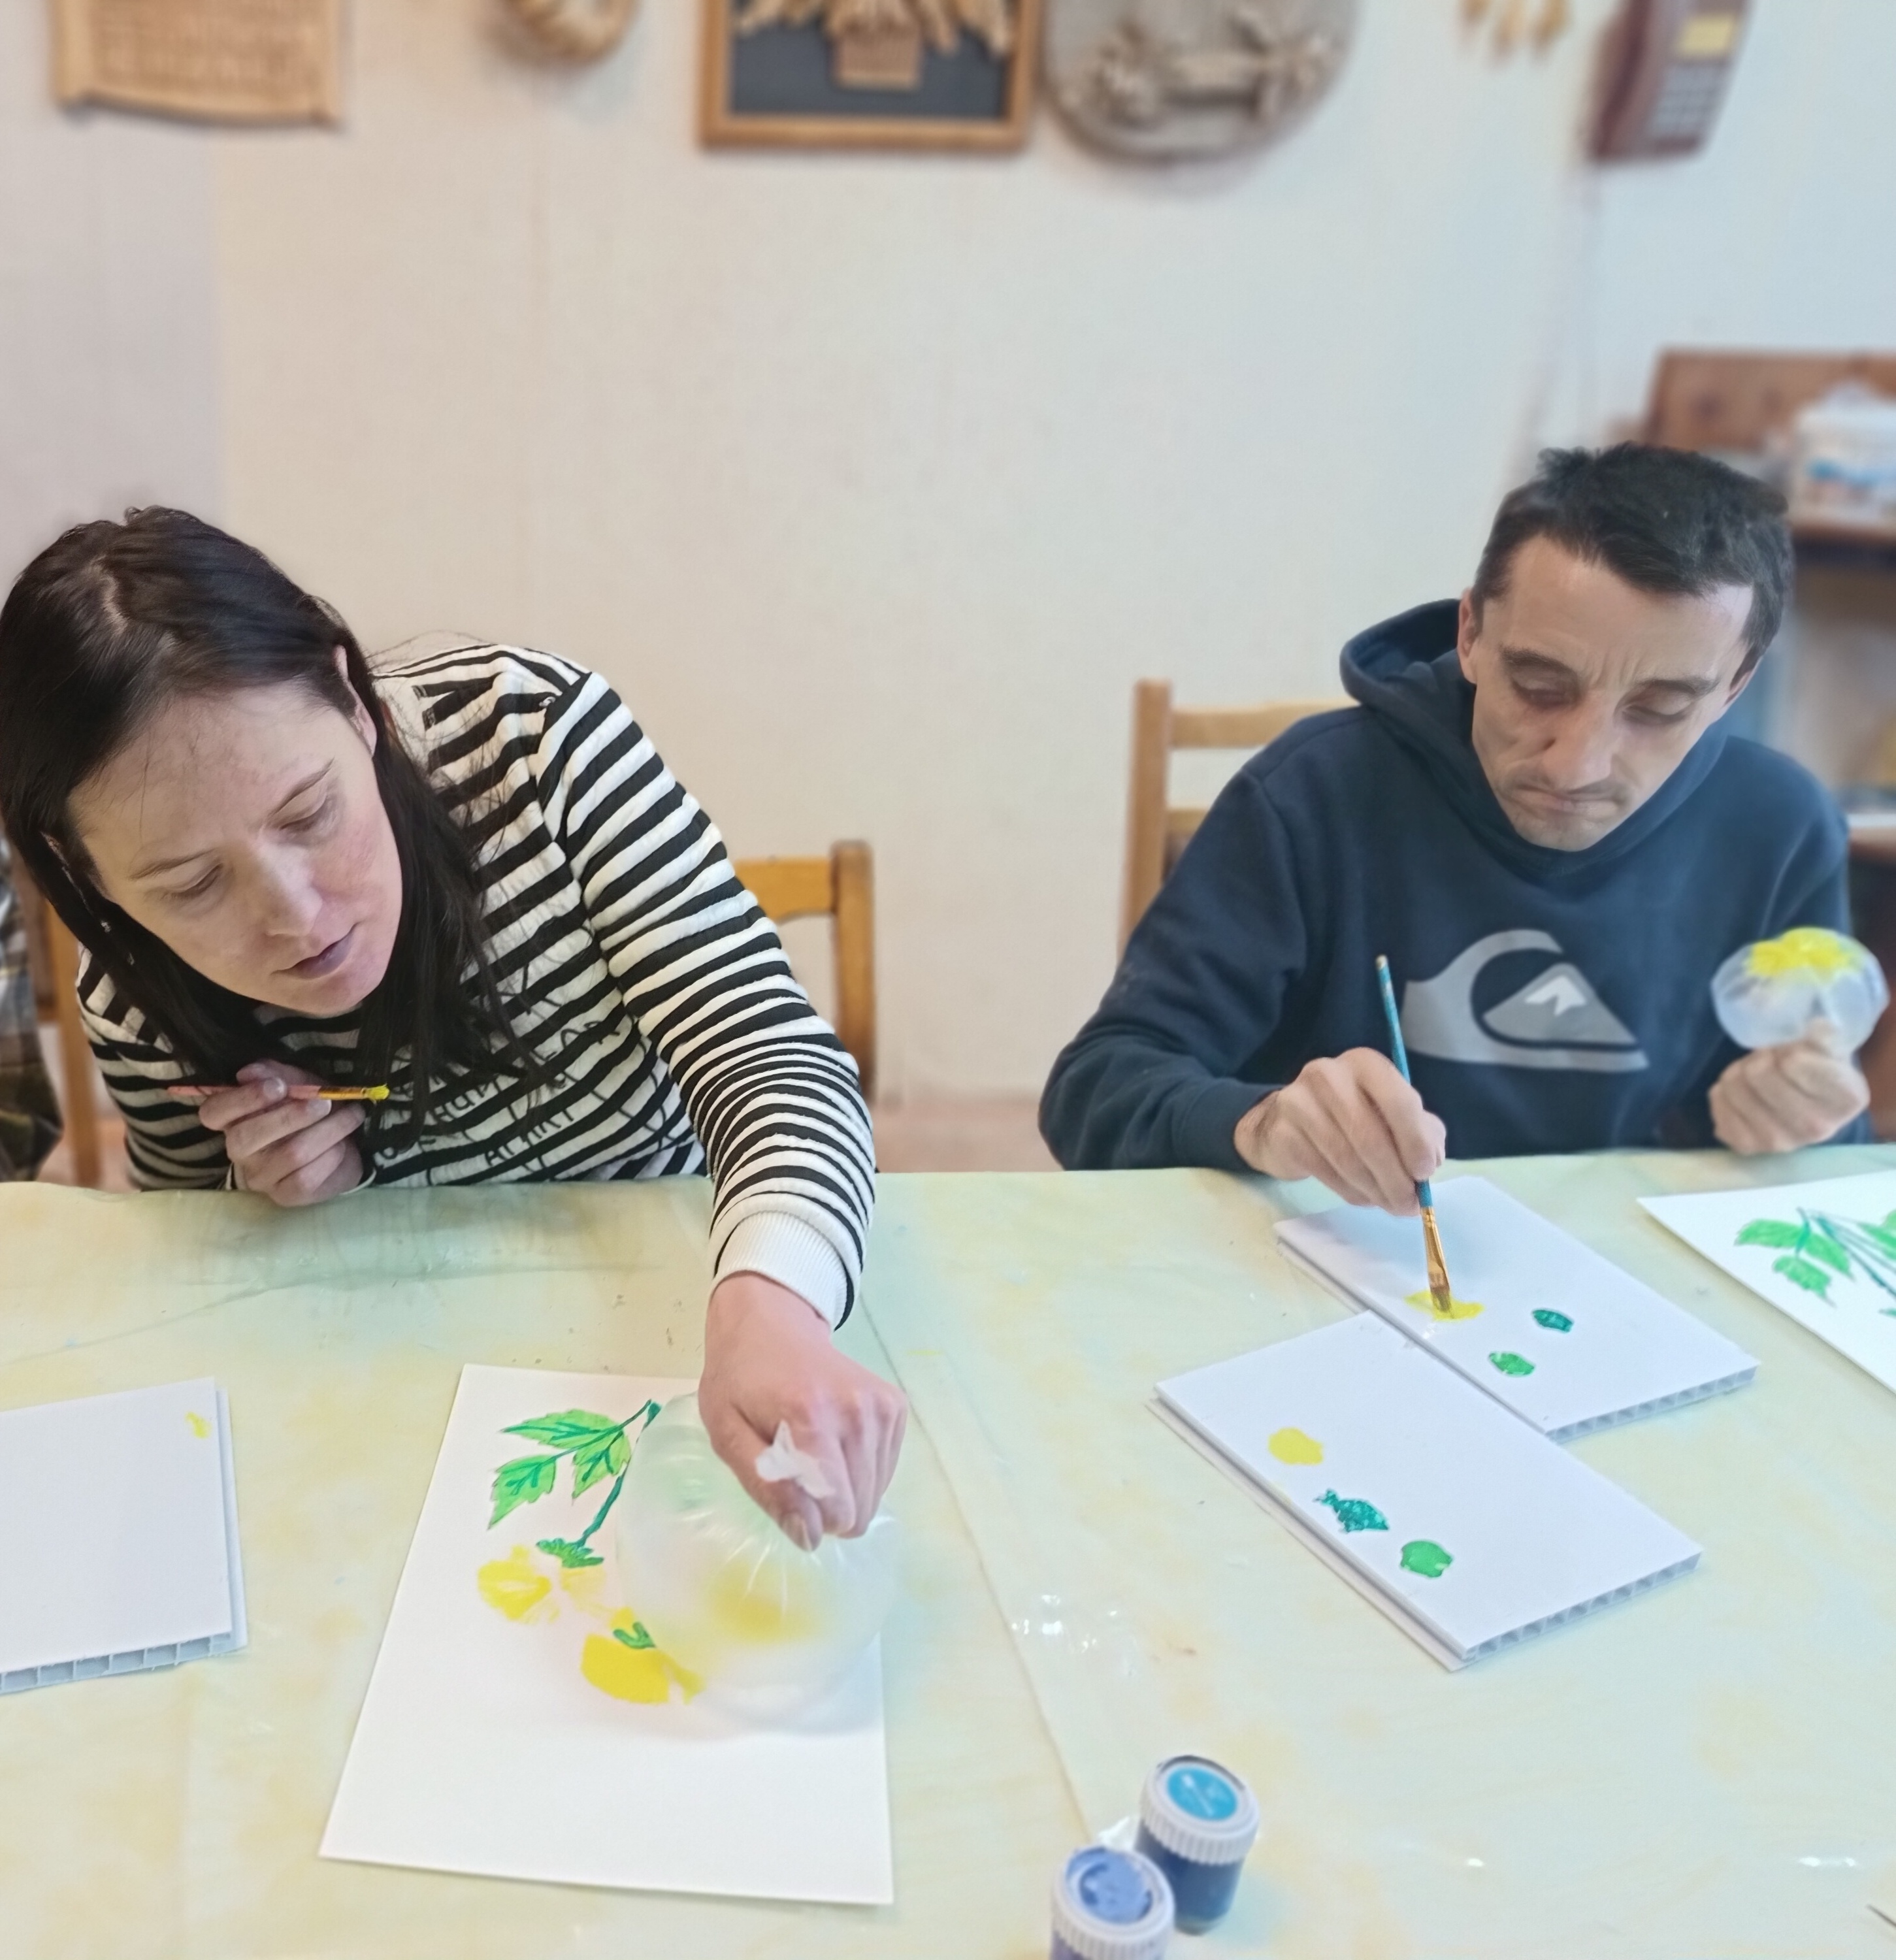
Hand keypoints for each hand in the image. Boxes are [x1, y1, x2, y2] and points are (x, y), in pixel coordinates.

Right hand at [169, 1059, 364, 1204]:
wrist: (343, 1144)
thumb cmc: (312, 1110)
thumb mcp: (298, 1082)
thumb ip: (274, 1073)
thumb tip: (249, 1072)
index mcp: (233, 1119)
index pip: (212, 1113)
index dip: (242, 1099)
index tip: (278, 1086)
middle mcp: (239, 1151)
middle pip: (245, 1137)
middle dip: (291, 1116)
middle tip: (324, 1103)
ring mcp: (260, 1176)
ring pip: (289, 1154)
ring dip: (328, 1131)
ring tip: (350, 1116)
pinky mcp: (285, 1195)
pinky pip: (307, 1177)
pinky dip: (332, 1155)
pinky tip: (344, 1144)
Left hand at [698, 1271, 906, 1549]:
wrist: (771, 1323)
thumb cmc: (739, 1380)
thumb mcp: (728, 1434)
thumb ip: (766, 1487)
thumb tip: (810, 1536)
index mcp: (811, 1417)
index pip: (836, 1507)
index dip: (808, 1518)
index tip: (785, 1493)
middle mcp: (858, 1411)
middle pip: (859, 1508)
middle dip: (825, 1507)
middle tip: (794, 1469)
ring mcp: (882, 1407)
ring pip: (874, 1495)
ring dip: (842, 1489)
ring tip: (812, 1451)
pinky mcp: (895, 1408)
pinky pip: (884, 1472)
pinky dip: (859, 1471)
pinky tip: (833, 1443)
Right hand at [1235, 1048, 1445, 1214]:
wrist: (1286, 1122)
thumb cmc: (1353, 1115)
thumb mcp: (1394, 1114)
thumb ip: (1423, 1131)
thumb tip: (1430, 1162)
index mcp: (1365, 1064)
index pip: (1398, 1101)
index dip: (1416, 1142)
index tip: (1425, 1173)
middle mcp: (1329, 1075)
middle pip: (1370, 1137)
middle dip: (1396, 1178)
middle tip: (1409, 1205)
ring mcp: (1299, 1102)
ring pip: (1347, 1159)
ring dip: (1375, 1190)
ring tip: (1390, 1204)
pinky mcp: (1283, 1133)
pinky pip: (1325, 1172)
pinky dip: (1350, 1192)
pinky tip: (1362, 1196)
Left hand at [1710, 1020, 1868, 1155]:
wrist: (1807, 1105)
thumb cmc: (1818, 1068)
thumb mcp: (1828, 1046)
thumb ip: (1821, 1035)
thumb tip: (1813, 1029)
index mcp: (1846, 1098)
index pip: (1794, 1061)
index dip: (1786, 1048)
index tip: (1792, 1051)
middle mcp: (1817, 1128)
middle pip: (1759, 1073)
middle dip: (1759, 1058)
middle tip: (1769, 1060)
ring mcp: (1781, 1141)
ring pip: (1733, 1086)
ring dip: (1738, 1072)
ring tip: (1754, 1075)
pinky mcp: (1748, 1146)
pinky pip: (1718, 1104)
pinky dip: (1722, 1093)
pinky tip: (1740, 1093)